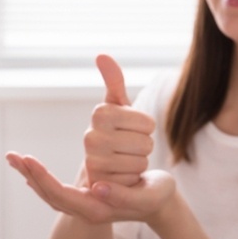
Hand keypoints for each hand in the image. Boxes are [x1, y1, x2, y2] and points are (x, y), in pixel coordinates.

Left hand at [6, 152, 177, 226]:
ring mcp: (83, 205)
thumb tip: (95, 188)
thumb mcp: (146, 196)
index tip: (28, 160)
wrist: (161, 204)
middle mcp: (86, 210)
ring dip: (30, 176)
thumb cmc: (157, 197)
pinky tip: (30, 170)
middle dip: (29, 174)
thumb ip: (122, 195)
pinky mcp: (84, 197)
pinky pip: (56, 190)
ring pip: (49, 193)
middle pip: (49, 194)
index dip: (42, 178)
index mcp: (96, 210)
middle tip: (12, 156)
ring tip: (13, 158)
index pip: (60, 195)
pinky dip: (40, 179)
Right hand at [83, 54, 154, 186]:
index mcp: (99, 114)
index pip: (147, 122)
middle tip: (127, 146)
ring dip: (137, 161)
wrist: (106, 165)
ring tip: (122, 159)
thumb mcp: (119, 106)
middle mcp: (90, 136)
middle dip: (143, 145)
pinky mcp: (99, 183)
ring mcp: (93, 161)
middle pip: (145, 142)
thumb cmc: (117, 131)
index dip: (145, 126)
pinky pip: (133, 178)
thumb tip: (101, 55)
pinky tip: (119, 175)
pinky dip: (131, 178)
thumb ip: (114, 81)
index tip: (130, 127)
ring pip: (140, 160)